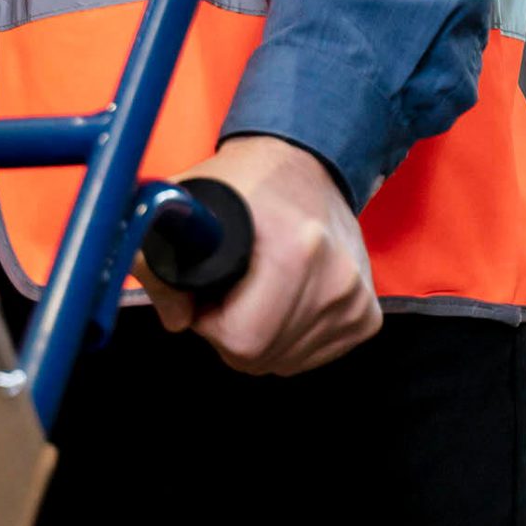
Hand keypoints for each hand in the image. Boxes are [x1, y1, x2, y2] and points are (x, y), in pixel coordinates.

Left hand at [134, 133, 380, 375]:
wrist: (306, 164)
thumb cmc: (244, 184)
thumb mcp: (184, 203)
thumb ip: (157, 261)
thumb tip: (176, 319)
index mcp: (295, 251)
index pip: (241, 339)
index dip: (209, 322)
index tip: (205, 292)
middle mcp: (336, 280)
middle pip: (262, 356)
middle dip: (231, 332)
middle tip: (227, 289)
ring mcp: (356, 301)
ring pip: (285, 362)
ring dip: (261, 337)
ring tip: (255, 289)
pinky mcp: (367, 316)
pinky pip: (312, 357)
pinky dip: (288, 339)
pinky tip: (281, 300)